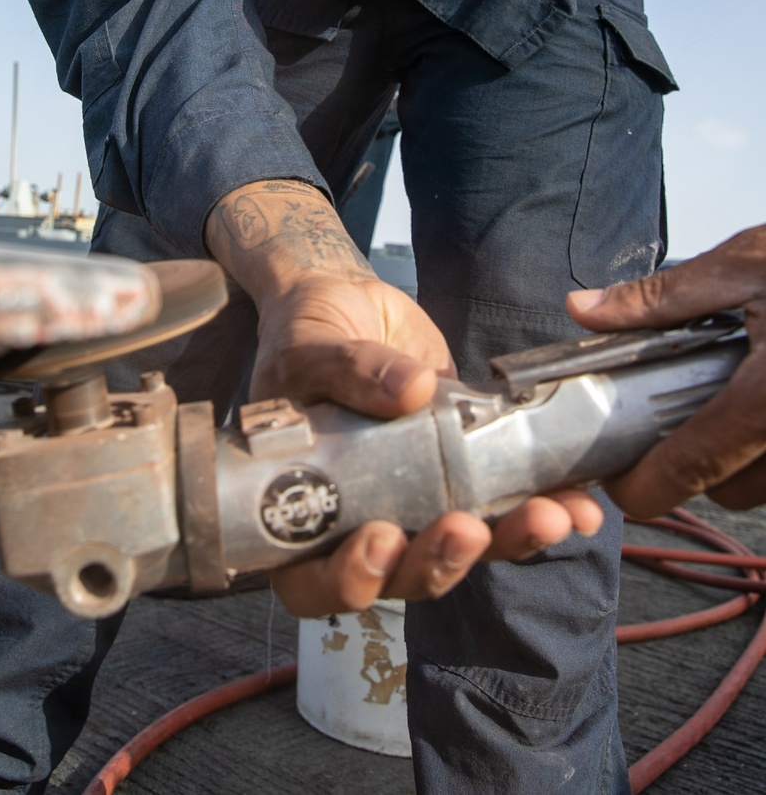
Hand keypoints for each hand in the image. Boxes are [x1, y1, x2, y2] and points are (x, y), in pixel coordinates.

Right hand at [207, 180, 602, 615]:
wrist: (347, 303)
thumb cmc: (306, 332)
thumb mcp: (312, 346)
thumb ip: (353, 370)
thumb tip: (411, 390)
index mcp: (304, 510)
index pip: (314, 581)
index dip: (351, 579)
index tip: (383, 539)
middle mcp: (360, 523)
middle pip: (402, 576)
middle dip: (442, 563)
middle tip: (469, 531)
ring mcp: (416, 503)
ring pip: (461, 551)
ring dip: (508, 541)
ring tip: (548, 518)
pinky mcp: (464, 474)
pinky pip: (501, 506)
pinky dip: (542, 510)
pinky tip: (579, 506)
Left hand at [567, 225, 765, 514]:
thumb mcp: (748, 265)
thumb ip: (664, 298)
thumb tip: (585, 309)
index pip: (691, 467)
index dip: (643, 488)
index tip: (617, 486)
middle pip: (731, 487)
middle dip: (696, 465)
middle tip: (675, 419)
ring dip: (745, 460)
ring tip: (734, 398)